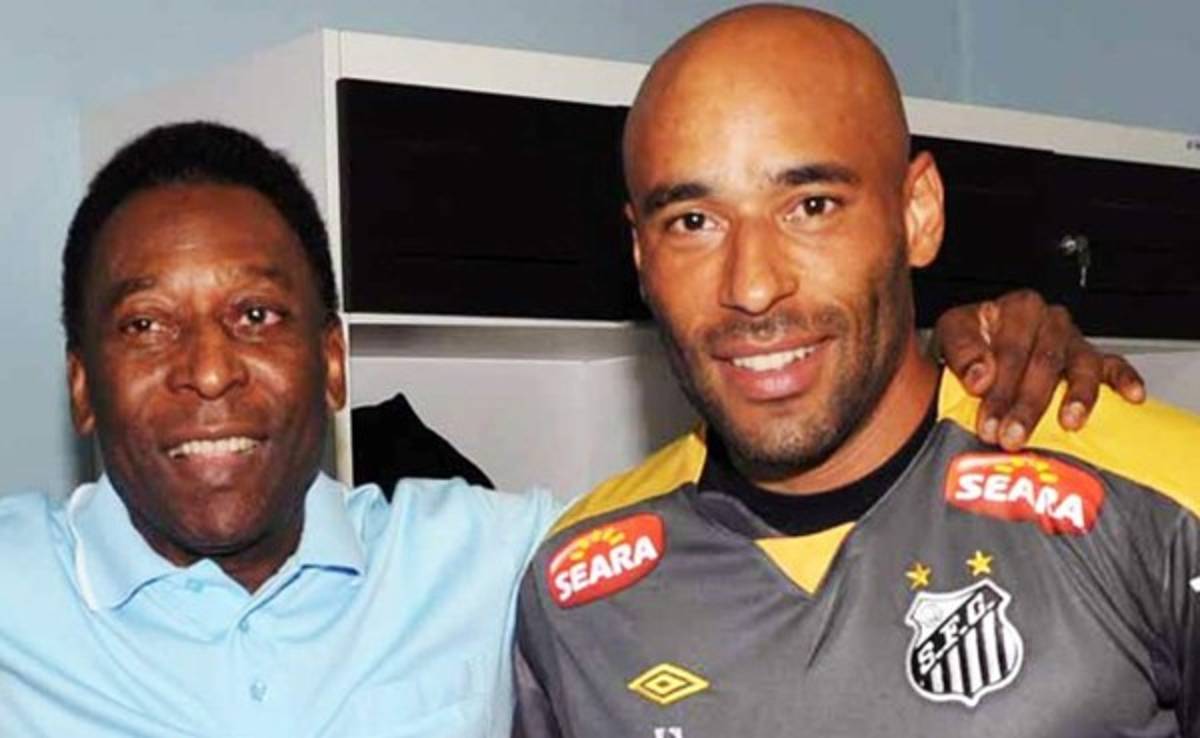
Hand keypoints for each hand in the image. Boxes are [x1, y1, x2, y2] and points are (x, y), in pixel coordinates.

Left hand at [934, 290, 1145, 450]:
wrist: (985, 356)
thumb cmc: (972, 344)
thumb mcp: (954, 334)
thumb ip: (962, 352)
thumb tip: (979, 377)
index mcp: (1017, 308)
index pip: (1010, 350)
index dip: (998, 389)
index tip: (987, 422)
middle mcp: (1050, 321)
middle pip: (1044, 363)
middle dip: (1027, 405)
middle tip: (1012, 437)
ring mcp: (1075, 341)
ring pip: (1081, 367)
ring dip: (1075, 398)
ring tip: (1068, 423)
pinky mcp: (1096, 359)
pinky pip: (1115, 367)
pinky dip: (1125, 380)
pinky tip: (1131, 397)